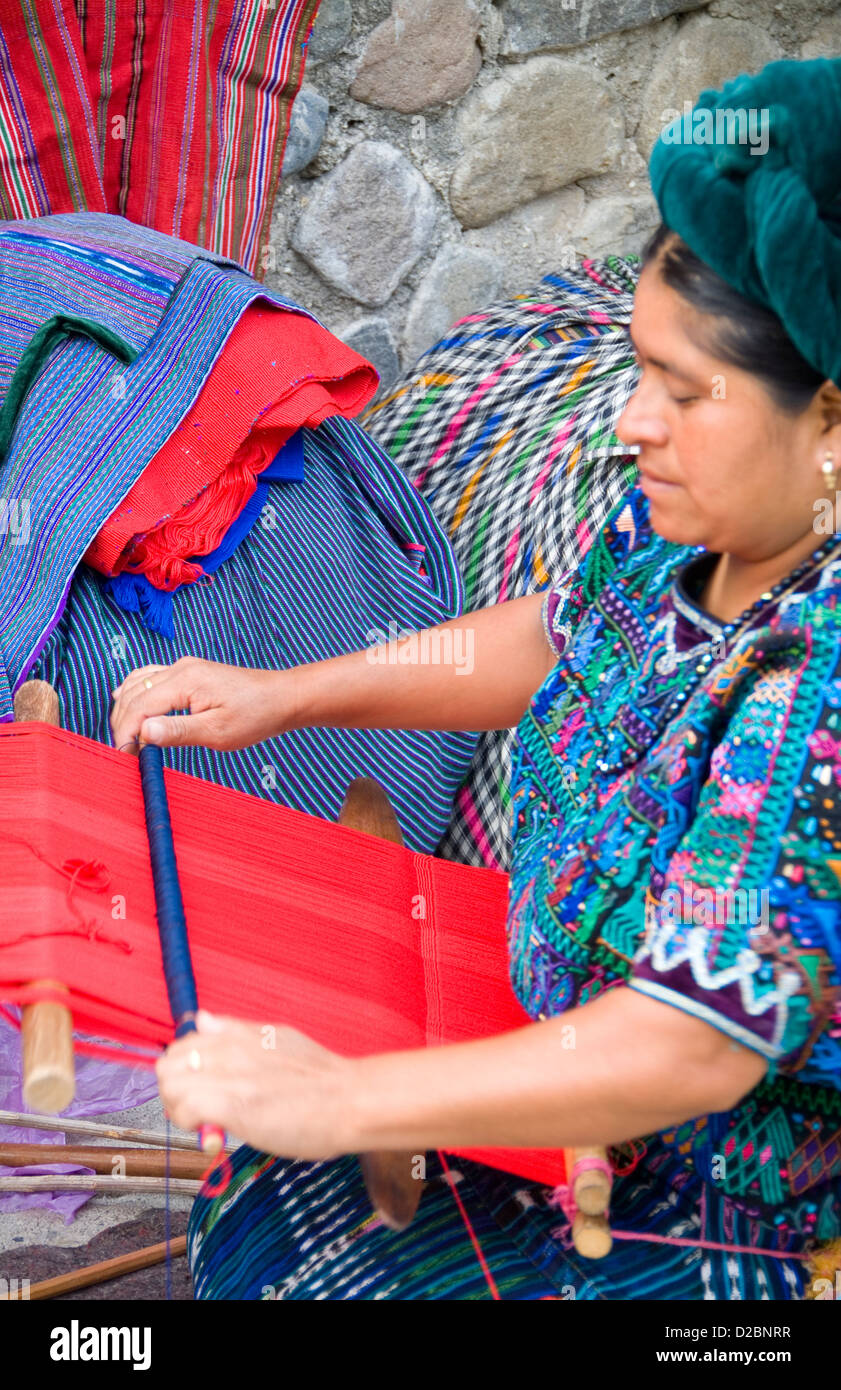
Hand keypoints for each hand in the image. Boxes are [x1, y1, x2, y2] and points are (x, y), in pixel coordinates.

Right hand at [110, 656, 294, 750]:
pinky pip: (150, 678)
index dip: (125, 733)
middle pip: (133, 694)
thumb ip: (179, 731)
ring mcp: (183, 668)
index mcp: (185, 680)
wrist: (281, 698)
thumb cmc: (256, 715)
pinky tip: (125, 703)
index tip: (123, 757)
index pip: (139, 706)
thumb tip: (143, 732)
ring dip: (126, 709)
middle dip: (122, 724)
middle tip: (123, 754)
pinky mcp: (188, 673)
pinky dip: (134, 693)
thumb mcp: (218, 731)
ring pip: (138, 684)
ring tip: (123, 737)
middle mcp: (180, 669)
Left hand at [156, 1011, 356, 1159]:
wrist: (351, 1101)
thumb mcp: (277, 1038)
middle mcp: (229, 1049)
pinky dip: (192, 1126)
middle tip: (198, 1111)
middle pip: (167, 1065)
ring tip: (206, 1124)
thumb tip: (202, 1019)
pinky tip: (214, 1134)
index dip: (184, 1072)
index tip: (200, 1090)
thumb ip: (235, 1030)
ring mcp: (230, 1075)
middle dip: (175, 1091)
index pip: (182, 1044)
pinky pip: (186, 1110)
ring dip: (180, 1110)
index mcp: (238, 1034)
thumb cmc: (322, 1078)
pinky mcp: (233, 1105)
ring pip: (170, 1087)